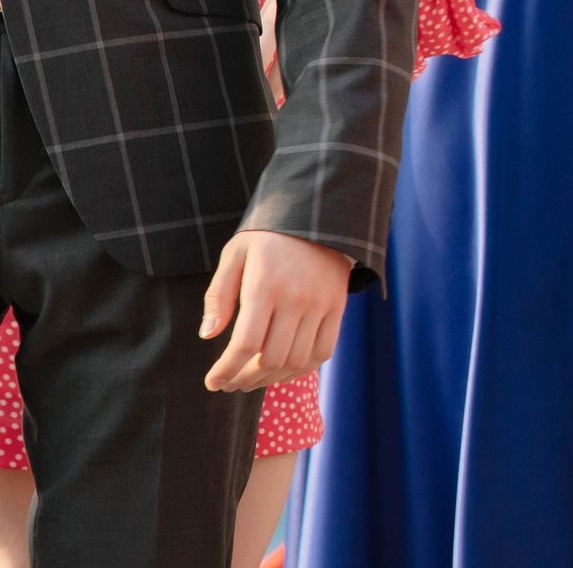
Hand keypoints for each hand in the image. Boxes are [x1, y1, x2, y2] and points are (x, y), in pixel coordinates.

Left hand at [201, 230, 352, 390]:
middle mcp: (297, 298)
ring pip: (296, 361)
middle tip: (230, 383)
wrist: (318, 216)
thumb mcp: (235, 255)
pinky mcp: (337, 307)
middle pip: (270, 358)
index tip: (213, 382)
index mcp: (265, 286)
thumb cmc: (267, 238)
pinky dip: (301, 371)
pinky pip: (323, 352)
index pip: (245, 344)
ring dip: (271, 379)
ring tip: (253, 380)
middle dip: (245, 379)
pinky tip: (283, 371)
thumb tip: (207, 334)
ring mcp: (321, 304)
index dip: (226, 370)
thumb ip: (218, 294)